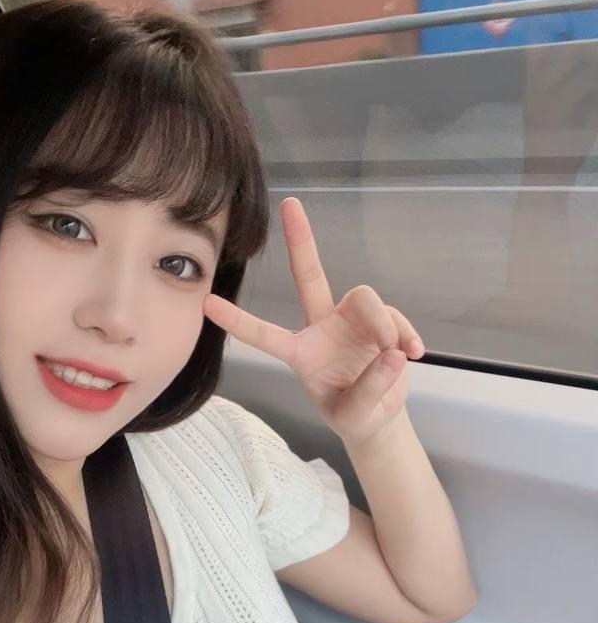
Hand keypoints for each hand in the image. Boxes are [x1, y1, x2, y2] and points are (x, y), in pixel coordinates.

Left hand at [203, 197, 424, 443]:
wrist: (381, 418)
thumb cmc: (354, 415)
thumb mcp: (354, 416)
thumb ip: (369, 389)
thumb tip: (392, 354)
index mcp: (301, 353)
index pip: (265, 335)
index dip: (239, 321)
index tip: (208, 303)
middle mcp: (322, 328)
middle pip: (310, 276)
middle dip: (301, 241)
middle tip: (290, 204)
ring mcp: (352, 321)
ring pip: (366, 298)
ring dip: (384, 324)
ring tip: (396, 356)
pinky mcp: (381, 321)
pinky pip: (394, 316)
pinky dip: (406, 334)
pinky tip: (414, 354)